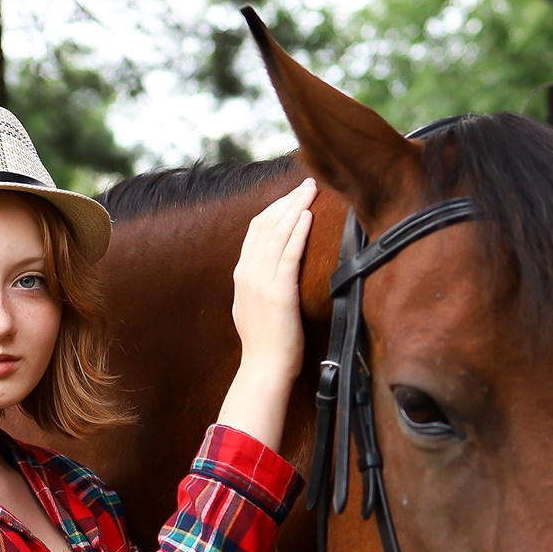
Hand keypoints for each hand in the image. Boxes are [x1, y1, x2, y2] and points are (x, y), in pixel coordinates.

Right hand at [217, 179, 315, 449]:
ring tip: (310, 190)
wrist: (264, 368)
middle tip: (306, 182)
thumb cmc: (266, 344)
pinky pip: (288, 254)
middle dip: (287, 200)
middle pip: (266, 224)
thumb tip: (269, 272)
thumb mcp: (253, 307)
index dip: (274, 208)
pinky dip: (297, 232)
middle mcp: (247, 273)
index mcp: (242, 275)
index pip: (256, 230)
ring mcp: (261, 281)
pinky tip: (307, 216)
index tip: (292, 194)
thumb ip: (258, 285)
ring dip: (295, 207)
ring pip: (277, 233)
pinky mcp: (278, 291)